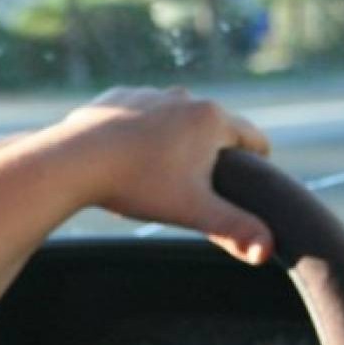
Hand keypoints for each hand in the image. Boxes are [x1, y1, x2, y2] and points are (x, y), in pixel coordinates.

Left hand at [58, 87, 272, 264]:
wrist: (76, 160)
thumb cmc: (138, 184)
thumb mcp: (193, 210)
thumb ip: (235, 229)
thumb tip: (267, 251)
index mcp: (211, 118)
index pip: (253, 138)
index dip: (258, 162)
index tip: (255, 178)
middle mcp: (184, 97)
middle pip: (213, 127)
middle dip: (212, 153)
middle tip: (204, 184)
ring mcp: (149, 93)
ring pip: (175, 118)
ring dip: (176, 139)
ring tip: (164, 171)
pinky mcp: (118, 96)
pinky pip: (140, 114)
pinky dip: (141, 132)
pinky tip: (131, 154)